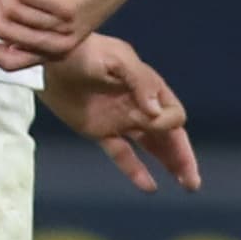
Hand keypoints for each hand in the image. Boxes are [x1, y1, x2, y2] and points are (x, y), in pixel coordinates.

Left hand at [27, 32, 200, 192]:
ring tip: (185, 184)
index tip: (151, 121)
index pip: (173, 115)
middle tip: (192, 180)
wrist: (48, 58)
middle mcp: (139, 107)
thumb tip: (156, 113)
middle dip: (182, 157)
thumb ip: (140, 82)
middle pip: (169, 136)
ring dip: (168, 163)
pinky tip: (150, 186)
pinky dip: (135, 170)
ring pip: (152, 147)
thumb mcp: (118, 59)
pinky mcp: (99, 131)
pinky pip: (122, 154)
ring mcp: (120, 120)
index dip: (169, 124)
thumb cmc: (86, 52)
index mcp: (149, 88)